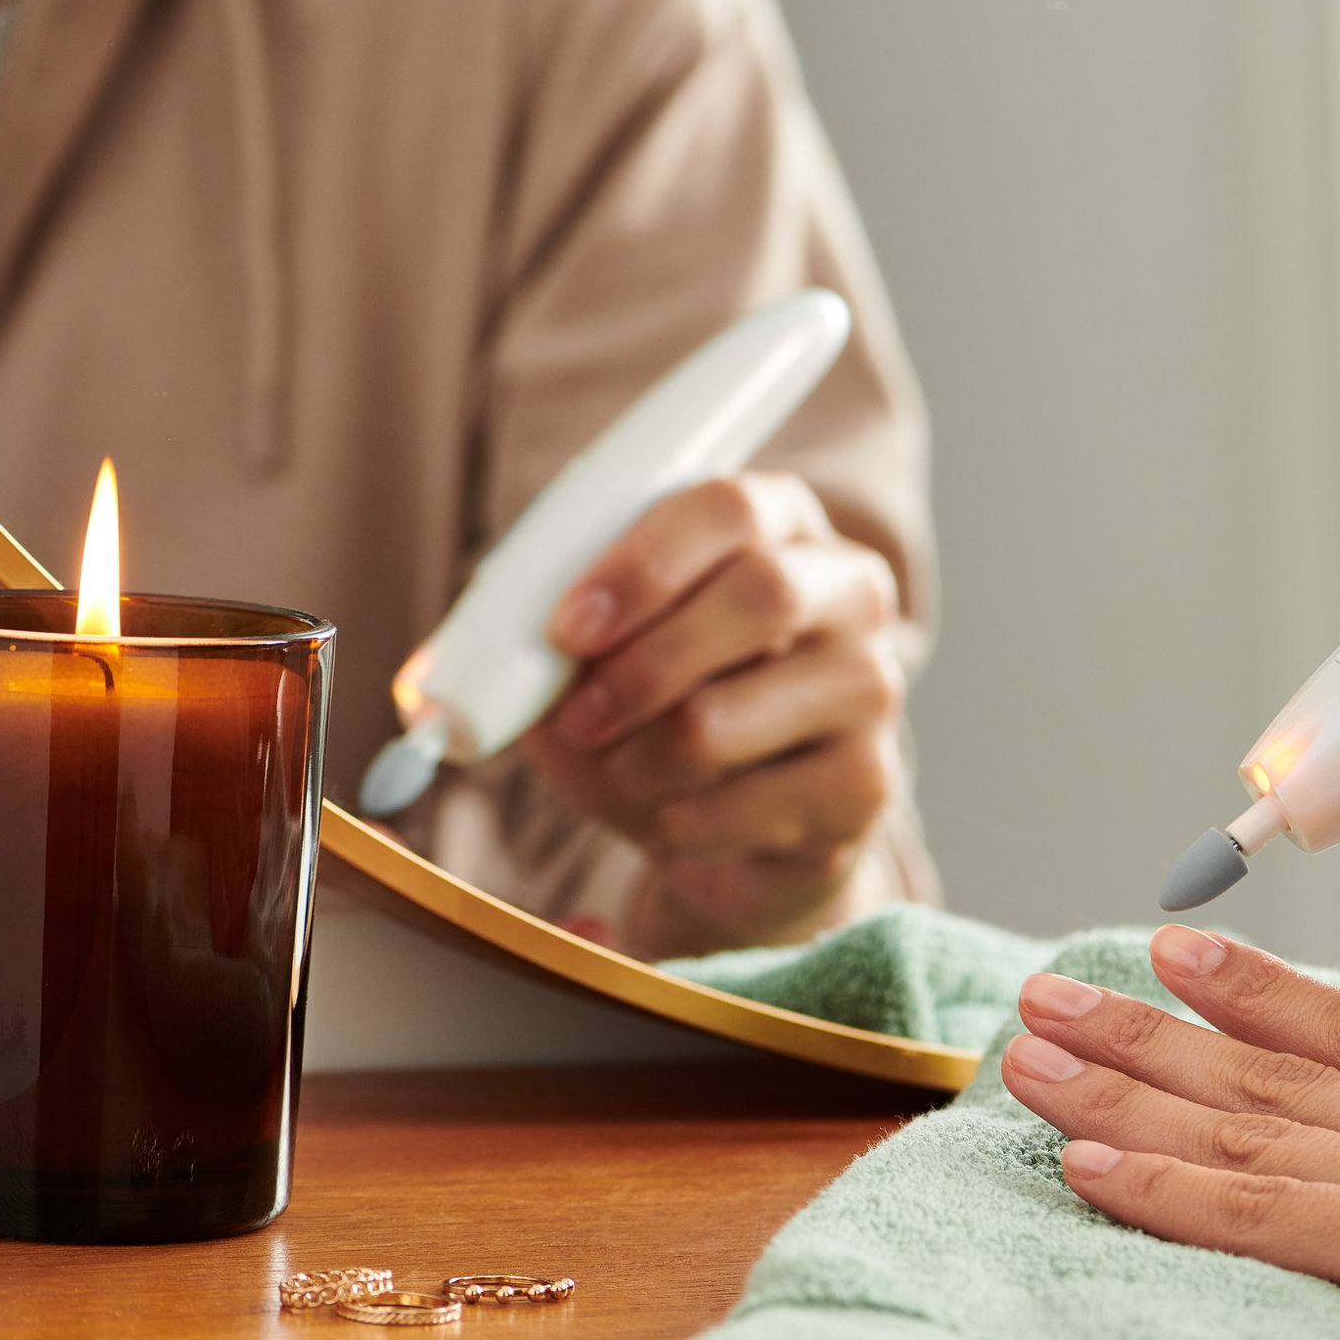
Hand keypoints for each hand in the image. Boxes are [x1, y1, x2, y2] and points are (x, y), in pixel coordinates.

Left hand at [520, 472, 909, 954]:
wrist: (733, 830)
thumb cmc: (659, 715)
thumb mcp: (594, 660)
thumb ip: (544, 640)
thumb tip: (468, 676)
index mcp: (783, 526)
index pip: (730, 508)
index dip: (640, 565)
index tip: (566, 628)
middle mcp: (849, 594)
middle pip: (760, 596)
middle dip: (639, 664)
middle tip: (576, 717)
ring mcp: (870, 690)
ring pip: (729, 717)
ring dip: (638, 759)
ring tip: (618, 774)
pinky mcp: (868, 788)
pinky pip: (747, 807)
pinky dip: (679, 824)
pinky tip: (674, 819)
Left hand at [1000, 926, 1339, 1339]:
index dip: (1261, 1002)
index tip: (1184, 959)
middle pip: (1266, 1069)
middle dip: (1145, 1031)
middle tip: (1043, 988)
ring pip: (1236, 1123)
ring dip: (1121, 1087)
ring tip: (1024, 1044)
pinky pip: (1255, 1214)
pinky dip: (1161, 1188)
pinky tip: (1078, 1161)